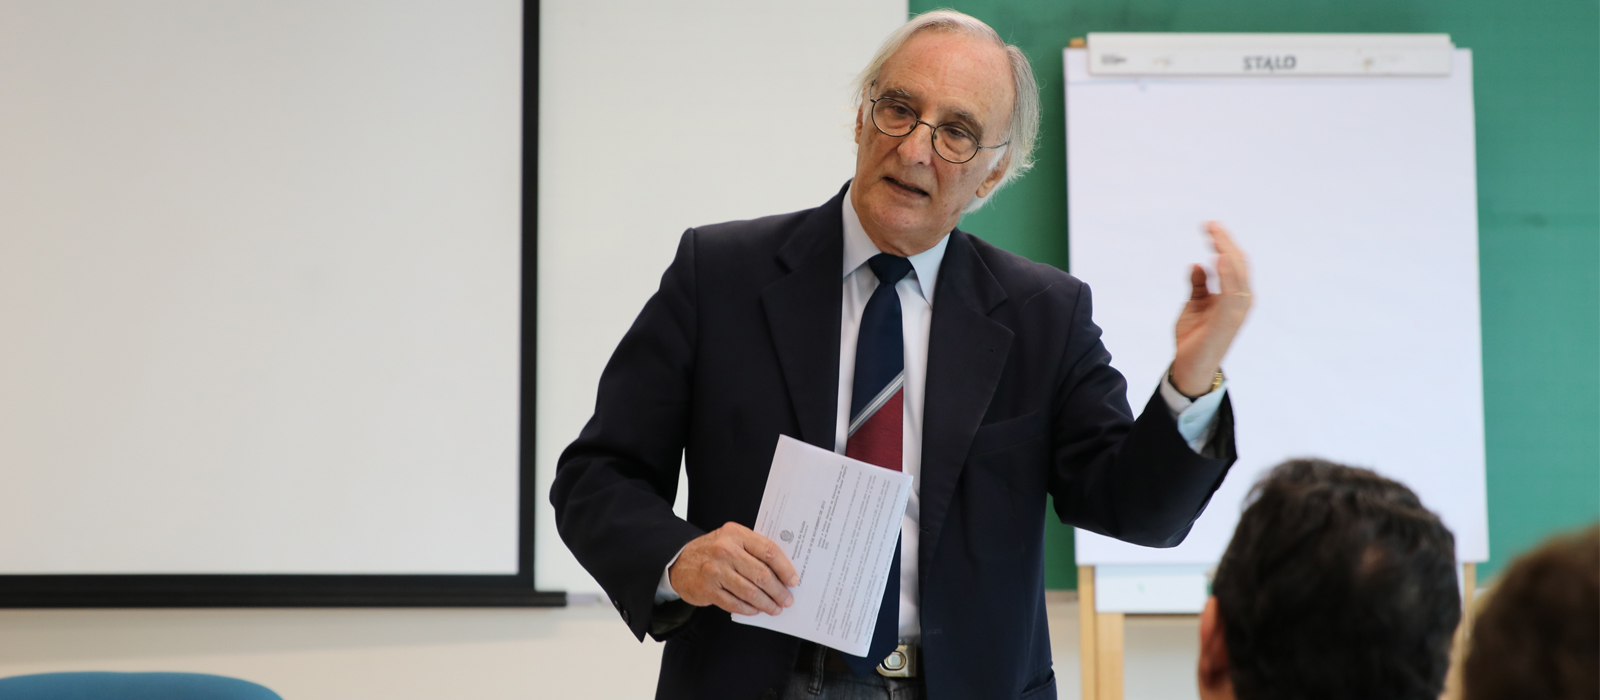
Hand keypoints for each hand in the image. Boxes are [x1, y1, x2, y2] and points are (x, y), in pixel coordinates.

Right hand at [669, 522, 798, 615]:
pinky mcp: (707, 589)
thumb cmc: (713, 551)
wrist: (679, 561)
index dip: (785, 568)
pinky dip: (749, 609)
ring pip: (750, 591)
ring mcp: (715, 570)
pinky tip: (756, 610)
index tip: (793, 580)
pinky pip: (734, 603)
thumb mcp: (732, 539)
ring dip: (766, 603)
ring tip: (775, 608)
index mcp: (736, 534)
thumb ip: (754, 549)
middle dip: (778, 590)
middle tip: (787, 599)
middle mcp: (725, 550)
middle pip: (761, 574)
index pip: (768, 551)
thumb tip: (784, 571)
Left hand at [1172, 222, 1252, 395]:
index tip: (1210, 227)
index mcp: (1234, 296)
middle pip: (1238, 264)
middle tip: (1210, 224)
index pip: (1234, 263)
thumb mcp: (1194, 305)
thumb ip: (1199, 285)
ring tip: (1214, 236)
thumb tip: (1197, 263)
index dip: (1224, 243)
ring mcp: (1236, 312)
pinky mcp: (1227, 323)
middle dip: (1225, 243)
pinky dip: (1227, 276)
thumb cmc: (1195, 337)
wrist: (1189, 367)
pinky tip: (1218, 259)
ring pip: (1237, 276)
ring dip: (1226, 253)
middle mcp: (1240, 302)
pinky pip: (1231, 295)